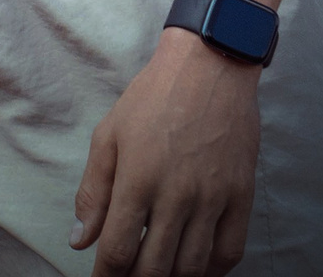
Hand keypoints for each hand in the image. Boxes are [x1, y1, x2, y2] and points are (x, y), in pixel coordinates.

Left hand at [70, 30, 260, 275]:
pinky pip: (230, 251)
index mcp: (138, 179)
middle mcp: (176, 195)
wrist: (209, 67)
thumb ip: (93, 192)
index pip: (118, 250)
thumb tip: (80, 240)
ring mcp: (213, 198)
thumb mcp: (109, 135)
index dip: (106, 276)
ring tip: (157, 275)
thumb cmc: (152, 98)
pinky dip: (211, 270)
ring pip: (192, 267)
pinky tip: (195, 268)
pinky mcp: (241, 196)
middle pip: (155, 268)